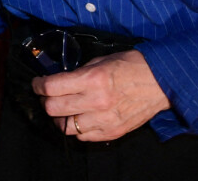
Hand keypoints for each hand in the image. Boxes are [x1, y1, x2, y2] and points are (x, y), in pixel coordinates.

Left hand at [31, 50, 169, 141]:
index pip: (52, 87)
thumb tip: (61, 80)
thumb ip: (79, 73)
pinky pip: (84, 137)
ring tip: (62, 111)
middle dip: (46, 102)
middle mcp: (97, 101)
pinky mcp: (113, 132)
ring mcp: (105, 120)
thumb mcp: (101, 61)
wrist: (160, 82)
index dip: (39, 86)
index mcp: (93, 79)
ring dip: (59, 119)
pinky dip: (77, 129)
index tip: (37, 84)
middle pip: (54, 109)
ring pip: (66, 127)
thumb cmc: (131, 66)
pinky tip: (79, 119)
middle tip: (47, 97)